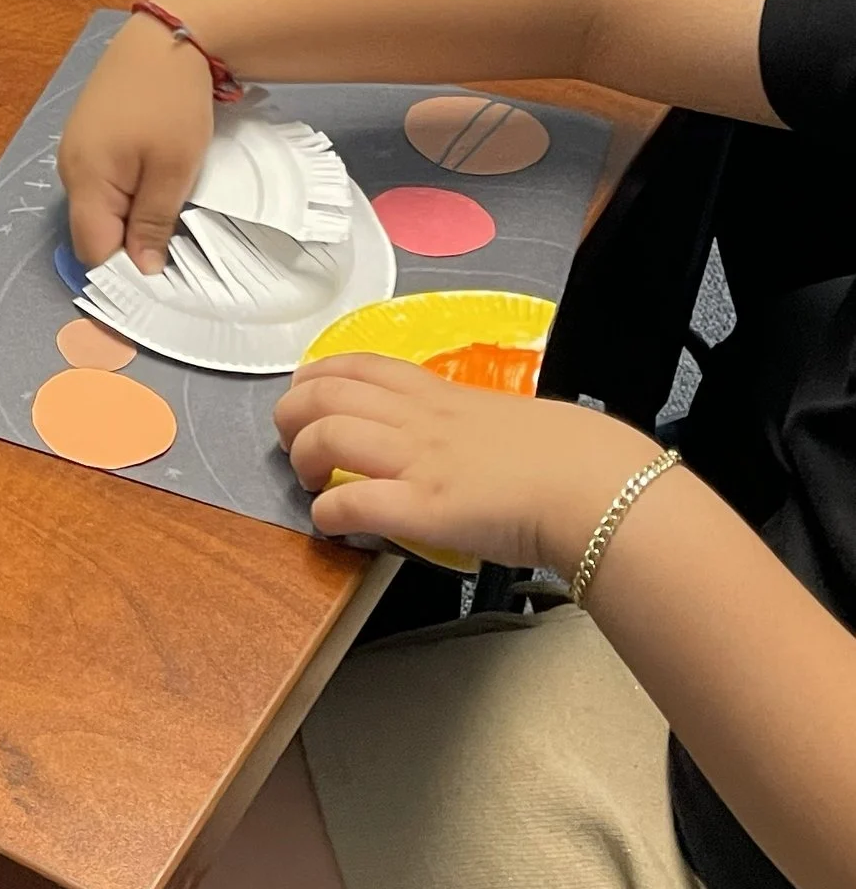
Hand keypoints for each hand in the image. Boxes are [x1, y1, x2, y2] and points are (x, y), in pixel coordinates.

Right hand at [58, 11, 217, 271]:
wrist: (167, 36)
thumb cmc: (172, 102)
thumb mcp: (174, 170)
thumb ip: (152, 224)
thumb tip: (142, 271)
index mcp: (86, 180)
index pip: (94, 251)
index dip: (127, 270)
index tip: (166, 271)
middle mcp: (69, 168)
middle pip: (94, 229)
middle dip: (130, 241)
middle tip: (177, 235)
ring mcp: (75, 148)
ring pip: (100, 205)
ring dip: (131, 213)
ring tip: (170, 198)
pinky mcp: (87, 133)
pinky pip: (102, 180)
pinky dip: (126, 188)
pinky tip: (154, 173)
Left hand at [276, 353, 657, 574]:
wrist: (596, 486)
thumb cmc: (567, 456)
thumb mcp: (506, 420)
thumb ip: (466, 424)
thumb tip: (454, 444)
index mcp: (441, 395)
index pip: (360, 365)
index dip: (317, 374)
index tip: (305, 391)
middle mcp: (420, 420)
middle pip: (325, 392)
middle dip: (292, 413)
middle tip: (293, 442)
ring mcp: (418, 462)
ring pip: (326, 434)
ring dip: (303, 457)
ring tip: (310, 480)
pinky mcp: (423, 510)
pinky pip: (352, 502)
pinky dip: (327, 512)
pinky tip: (331, 523)